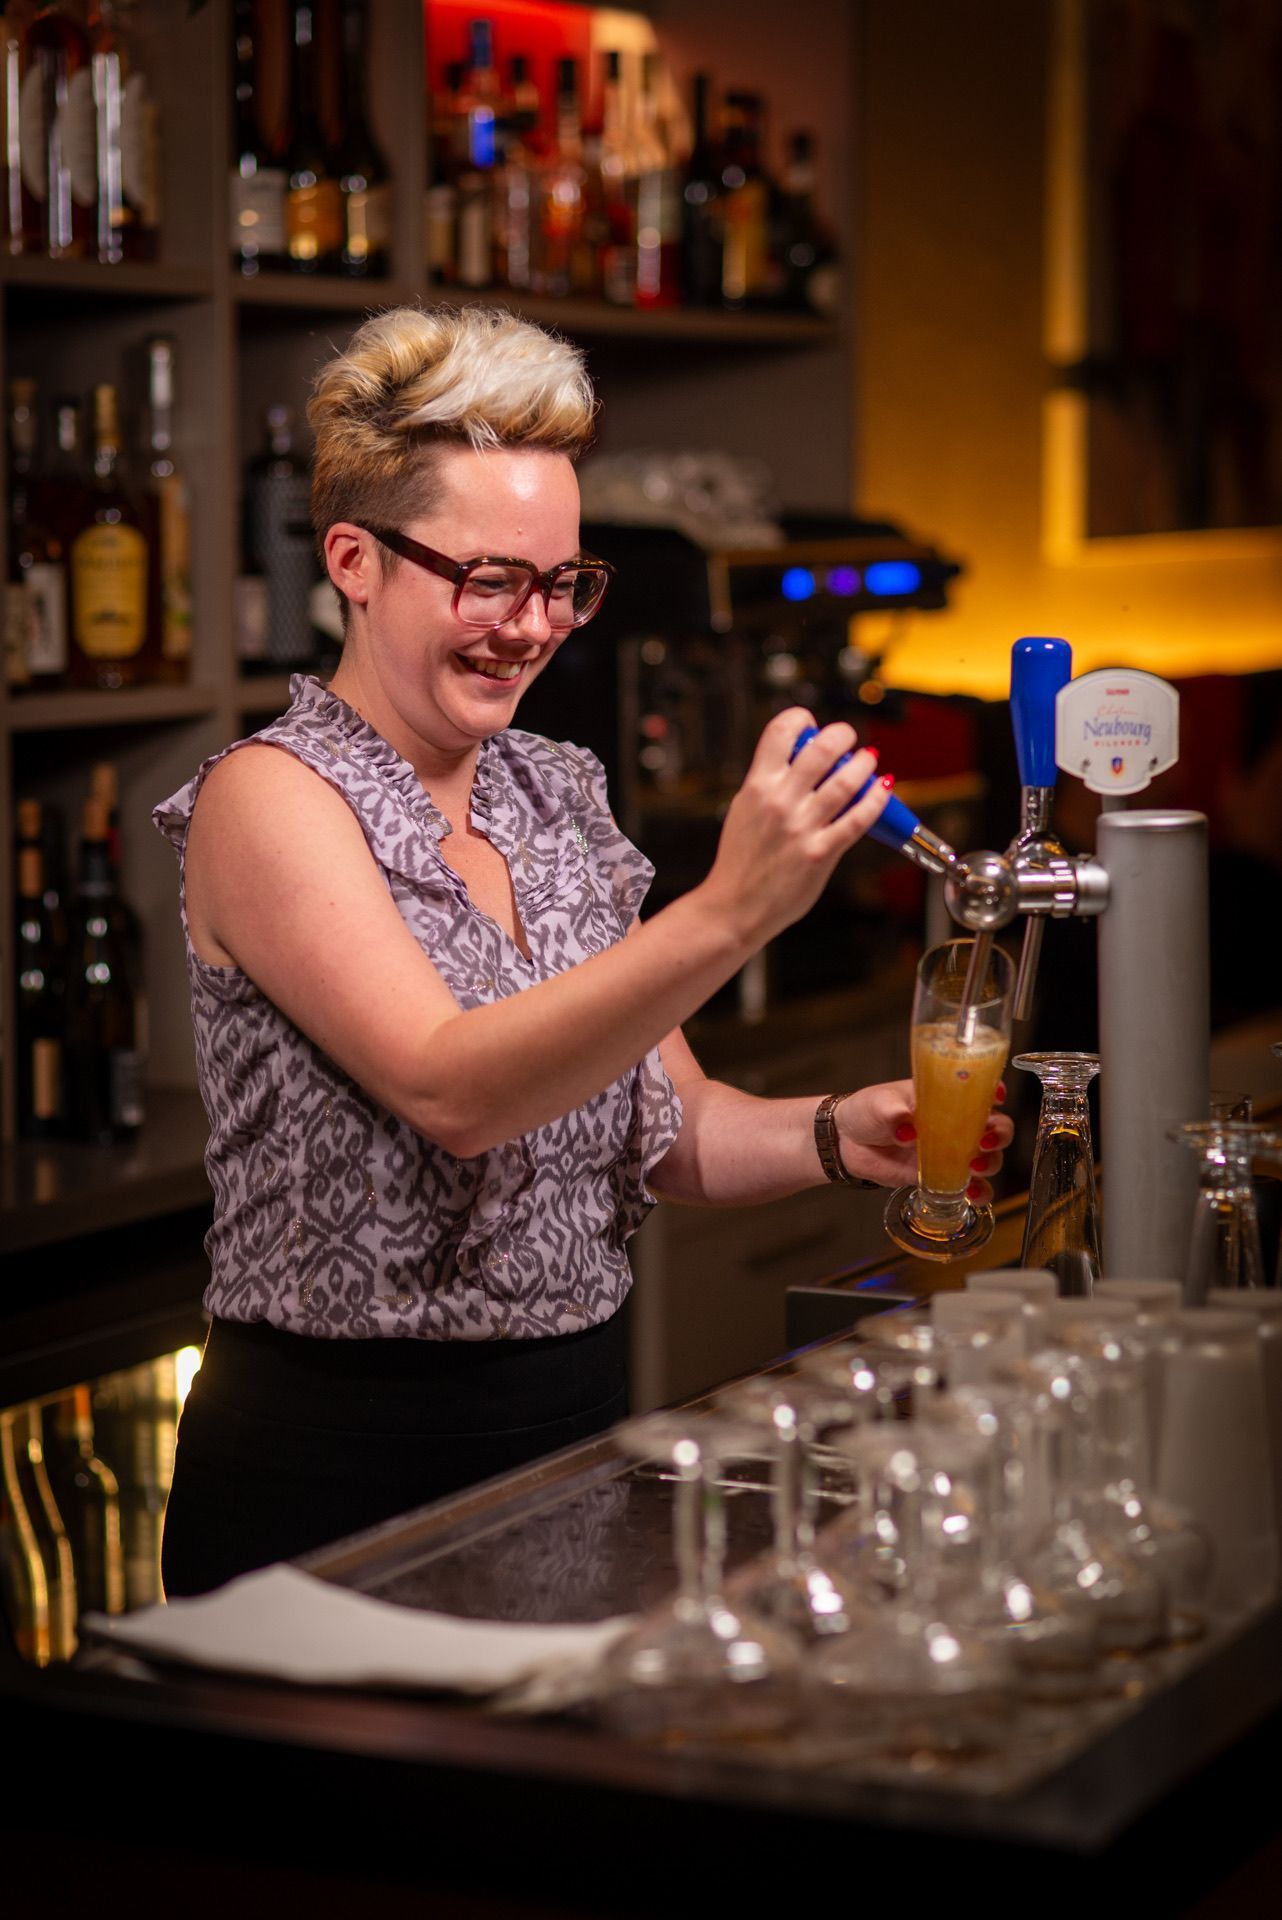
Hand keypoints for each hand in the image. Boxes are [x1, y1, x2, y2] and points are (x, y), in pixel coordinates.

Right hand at [699, 708, 889, 949]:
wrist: (734, 906)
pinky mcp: (821, 852)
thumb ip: (768, 785)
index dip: (800, 718)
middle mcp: (780, 801)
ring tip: (869, 760)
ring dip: (864, 764)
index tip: (811, 722)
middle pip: (822, 749)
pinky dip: (875, 800)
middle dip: (843, 735)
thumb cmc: (740, 862)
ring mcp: (802, 827)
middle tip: (849, 737)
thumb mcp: (744, 810)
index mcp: (757, 786)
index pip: (781, 732)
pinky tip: (881, 790)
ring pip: (846, 781)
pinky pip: (857, 819)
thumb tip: (797, 762)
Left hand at [836, 1079, 1013, 1197]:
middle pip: (995, 1126)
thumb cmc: (867, 1111)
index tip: (996, 1096)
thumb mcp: (880, 1105)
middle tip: (984, 1142)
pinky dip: (978, 1192)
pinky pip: (970, 1186)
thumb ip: (895, 1114)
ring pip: (989, 1157)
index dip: (994, 1092)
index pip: (980, 1090)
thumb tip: (907, 1130)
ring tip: (975, 1167)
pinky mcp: (942, 1176)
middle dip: (999, 1134)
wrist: (847, 1142)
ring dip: (991, 1163)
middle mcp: (955, 1123)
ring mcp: (952, 1151)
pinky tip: (972, 1193)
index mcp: (944, 1096)